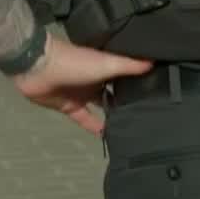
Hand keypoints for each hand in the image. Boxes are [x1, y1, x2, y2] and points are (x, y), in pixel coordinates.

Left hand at [11, 32, 154, 135]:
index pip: (128, 73)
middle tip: (151, 111)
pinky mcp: (71, 107)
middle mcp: (97, 78)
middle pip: (116, 90)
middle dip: (129, 98)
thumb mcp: (107, 63)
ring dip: (114, 114)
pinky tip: (108, 136)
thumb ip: (129, 65)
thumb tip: (155, 62)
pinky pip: (86, 119)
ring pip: (103, 105)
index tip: (161, 89)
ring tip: (133, 125)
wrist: (38, 69)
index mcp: (106, 65)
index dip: (142, 79)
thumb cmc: (76, 63)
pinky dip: (95, 127)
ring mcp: (83, 93)